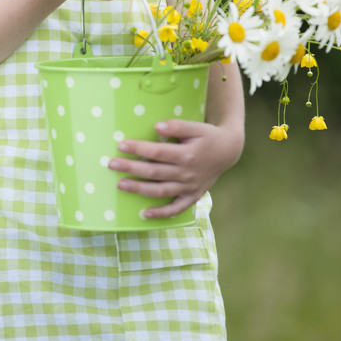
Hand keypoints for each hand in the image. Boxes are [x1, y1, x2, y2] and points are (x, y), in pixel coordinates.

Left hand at [107, 118, 242, 219]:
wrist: (228, 151)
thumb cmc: (208, 136)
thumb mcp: (196, 126)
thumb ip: (177, 126)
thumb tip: (157, 126)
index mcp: (188, 154)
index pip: (158, 153)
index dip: (139, 149)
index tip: (121, 145)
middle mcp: (187, 173)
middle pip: (155, 172)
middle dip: (131, 168)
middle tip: (112, 164)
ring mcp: (189, 188)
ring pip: (161, 191)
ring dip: (139, 189)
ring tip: (120, 185)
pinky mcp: (192, 196)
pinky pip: (176, 209)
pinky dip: (161, 214)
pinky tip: (144, 214)